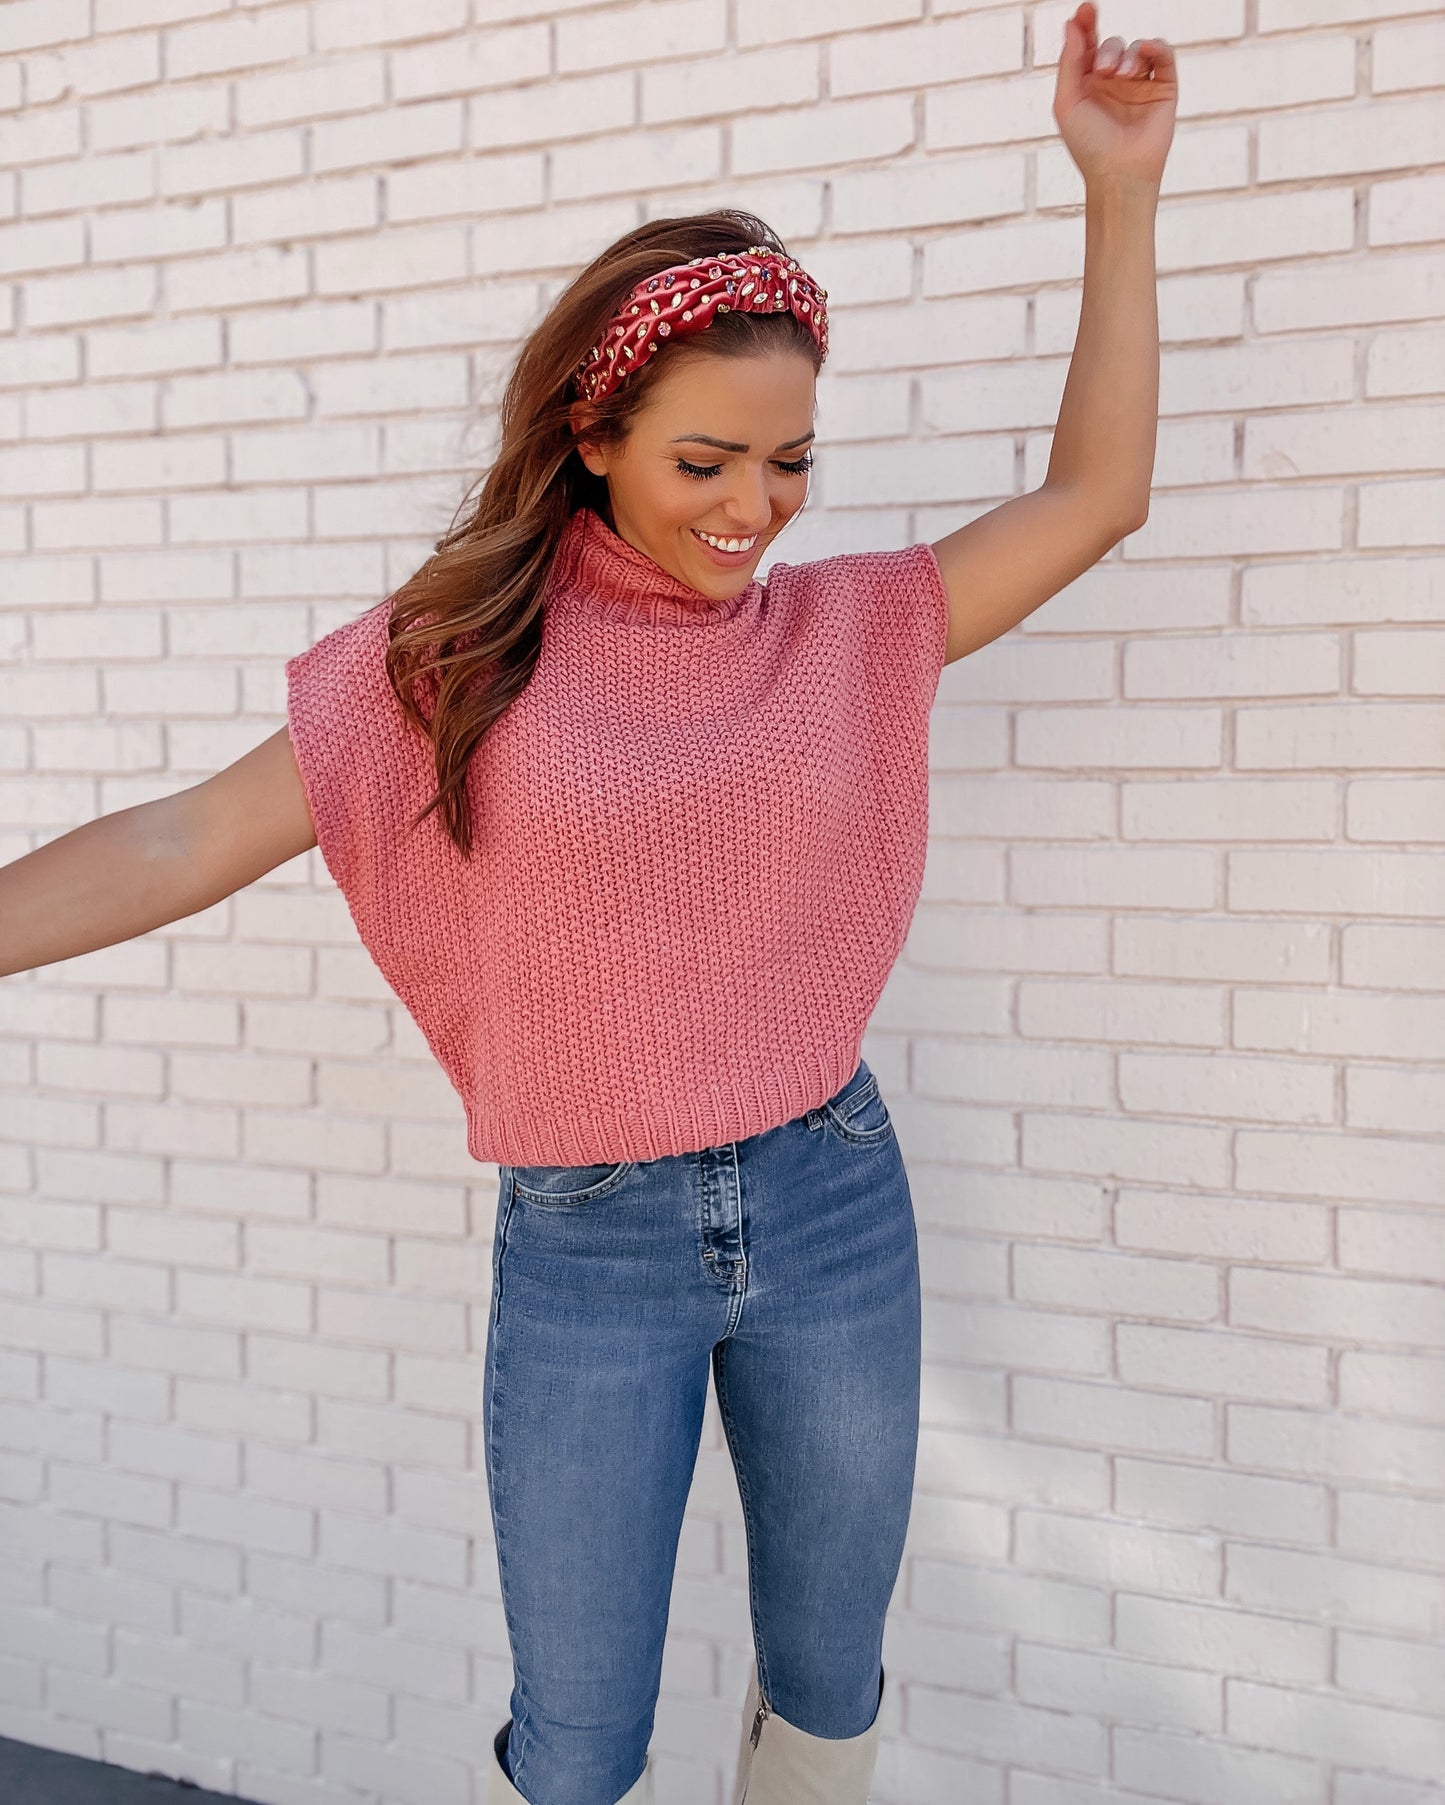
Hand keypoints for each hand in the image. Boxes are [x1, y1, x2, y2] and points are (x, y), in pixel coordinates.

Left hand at [1054, 1, 1176, 191]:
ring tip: (1121, 76)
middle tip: (1103, 71)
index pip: (1088, 46)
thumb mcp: (1067, 103)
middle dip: (1107, 50)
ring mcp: (1139, 84)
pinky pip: (1163, 55)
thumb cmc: (1088, 146)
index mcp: (1088, 85)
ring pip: (1136, 48)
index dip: (1086, 24)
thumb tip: (1072, 24)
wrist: (1119, 173)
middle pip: (1111, 45)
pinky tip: (1146, 52)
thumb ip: (1069, 62)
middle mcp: (1113, 82)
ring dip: (1127, 55)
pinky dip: (1155, 47)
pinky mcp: (1163, 89)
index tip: (1086, 10)